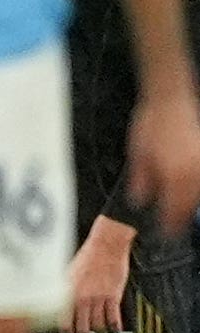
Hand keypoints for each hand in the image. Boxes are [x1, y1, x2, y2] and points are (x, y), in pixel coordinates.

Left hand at [64, 217, 135, 332]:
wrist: (105, 246)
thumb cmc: (86, 257)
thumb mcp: (68, 274)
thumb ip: (65, 291)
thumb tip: (61, 305)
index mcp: (68, 293)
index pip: (63, 320)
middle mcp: (82, 298)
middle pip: (81, 327)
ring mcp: (98, 298)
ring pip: (98, 325)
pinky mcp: (114, 296)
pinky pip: (114, 317)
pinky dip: (115, 327)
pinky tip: (115, 329)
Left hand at [124, 88, 199, 232]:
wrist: (169, 98)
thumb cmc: (151, 124)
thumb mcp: (137, 156)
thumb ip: (140, 182)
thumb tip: (139, 201)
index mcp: (174, 175)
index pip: (174, 211)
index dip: (169, 226)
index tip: (164, 234)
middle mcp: (194, 172)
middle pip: (191, 207)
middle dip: (181, 219)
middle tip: (172, 230)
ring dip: (191, 206)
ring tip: (181, 213)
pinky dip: (196, 189)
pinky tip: (190, 192)